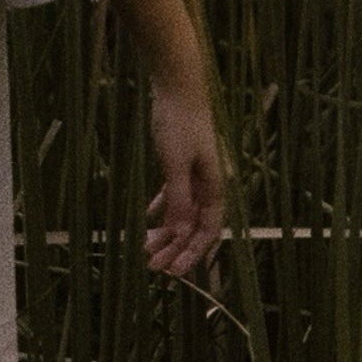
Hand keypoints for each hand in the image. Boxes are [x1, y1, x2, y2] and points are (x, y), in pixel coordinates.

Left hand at [145, 76, 224, 278]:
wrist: (179, 89)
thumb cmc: (179, 124)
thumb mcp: (175, 165)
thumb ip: (178, 200)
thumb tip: (179, 233)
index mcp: (216, 184)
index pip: (209, 229)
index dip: (193, 253)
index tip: (174, 272)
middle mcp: (210, 183)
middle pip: (196, 225)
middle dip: (176, 248)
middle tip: (153, 267)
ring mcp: (198, 174)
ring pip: (185, 213)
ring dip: (168, 232)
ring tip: (146, 247)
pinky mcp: (184, 164)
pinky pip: (177, 196)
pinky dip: (164, 209)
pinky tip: (149, 218)